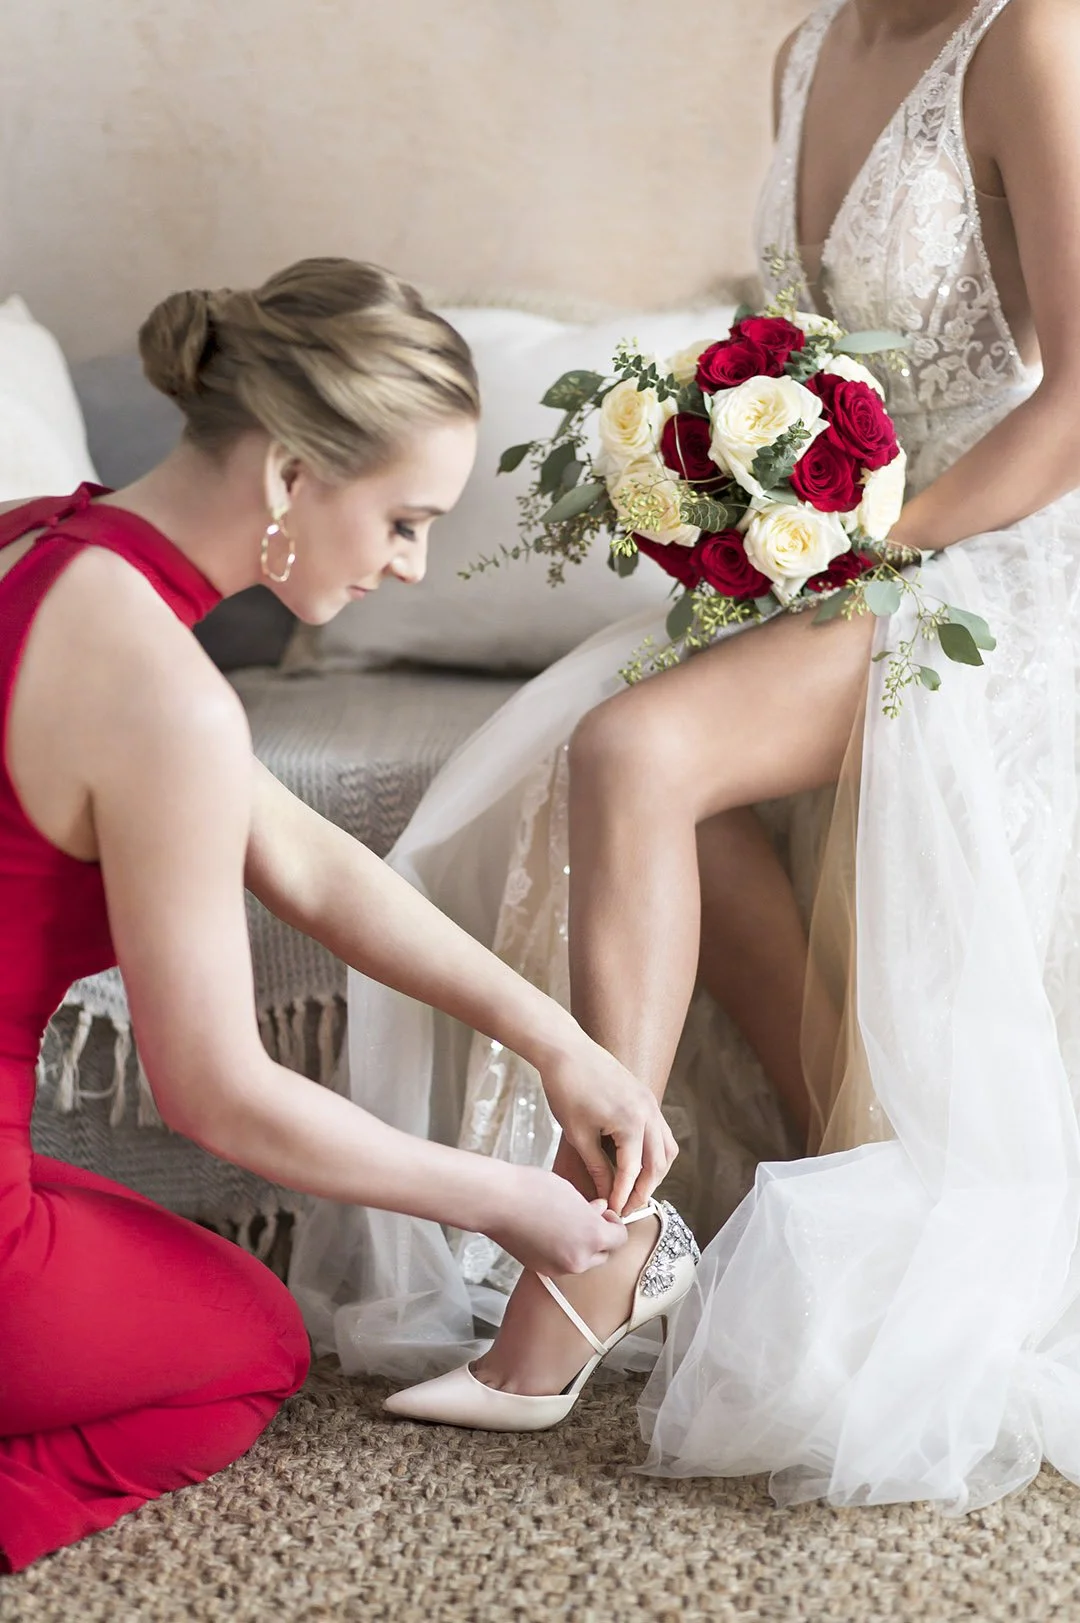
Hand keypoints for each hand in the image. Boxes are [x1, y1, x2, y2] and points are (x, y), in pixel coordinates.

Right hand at [482, 1165, 627, 1275]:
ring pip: (582, 1261)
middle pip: (604, 1254)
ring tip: (564, 1224)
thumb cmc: (533, 1190)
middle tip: (586, 1217)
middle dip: (599, 1237)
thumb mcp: (572, 1192)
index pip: (620, 1238)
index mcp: (593, 1236)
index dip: (614, 1223)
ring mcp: (560, 1268)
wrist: (499, 1202)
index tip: (604, 1214)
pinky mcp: (542, 1270)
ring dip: (580, 1246)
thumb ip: (590, 1208)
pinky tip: (549, 1233)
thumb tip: (599, 1212)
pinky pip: (562, 1264)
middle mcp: (580, 1258)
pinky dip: (562, 1252)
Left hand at [538, 1034, 677, 1214]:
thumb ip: (596, 1167)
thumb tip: (607, 1194)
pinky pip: (661, 1131)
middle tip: (627, 1208)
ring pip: (666, 1149)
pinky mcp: (646, 1096)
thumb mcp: (578, 1134)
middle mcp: (648, 1113)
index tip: (614, 1212)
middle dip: (644, 1190)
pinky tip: (640, 1161)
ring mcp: (651, 1103)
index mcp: (631, 1123)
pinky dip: (656, 1151)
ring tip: (636, 1189)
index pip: (632, 1172)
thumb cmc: (566, 1089)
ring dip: (655, 1172)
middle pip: (657, 1164)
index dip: (623, 1196)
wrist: (567, 1050)